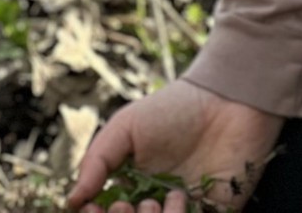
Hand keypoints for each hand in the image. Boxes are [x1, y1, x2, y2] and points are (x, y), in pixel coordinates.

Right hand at [67, 79, 283, 211]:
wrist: (228, 100)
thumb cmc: (174, 109)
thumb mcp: (126, 126)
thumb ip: (97, 161)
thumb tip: (72, 200)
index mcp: (133, 190)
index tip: (97, 208)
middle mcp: (157, 206)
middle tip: (125, 205)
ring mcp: (185, 211)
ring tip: (157, 201)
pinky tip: (177, 200)